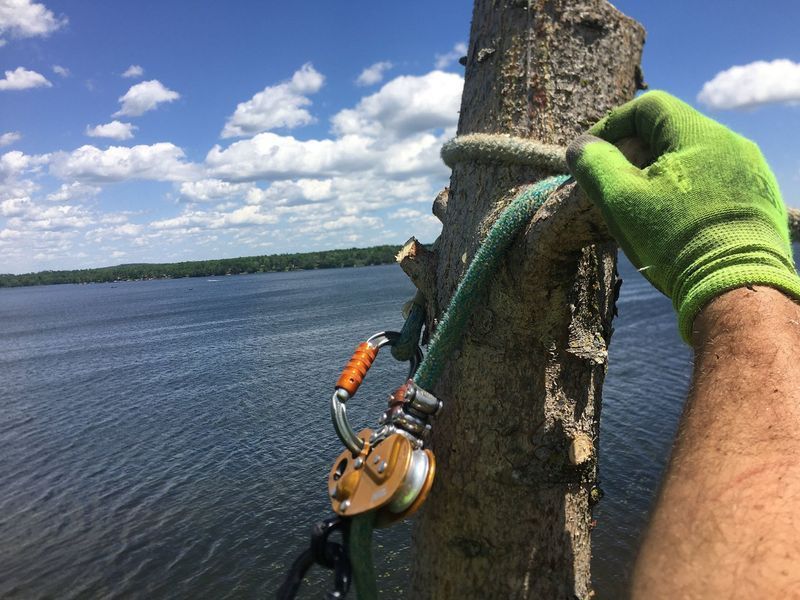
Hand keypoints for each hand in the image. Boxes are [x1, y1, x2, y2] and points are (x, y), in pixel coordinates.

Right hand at [566, 90, 799, 342]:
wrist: (735, 290)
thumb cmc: (675, 242)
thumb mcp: (622, 200)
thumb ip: (595, 164)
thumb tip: (580, 147)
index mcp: (702, 135)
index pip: (649, 107)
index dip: (612, 124)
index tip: (592, 153)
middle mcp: (733, 145)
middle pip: (671, 132)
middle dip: (634, 152)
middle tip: (612, 184)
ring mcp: (750, 173)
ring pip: (692, 158)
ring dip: (659, 173)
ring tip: (639, 206)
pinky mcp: (758, 201)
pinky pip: (713, 181)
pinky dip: (685, 191)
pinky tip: (672, 221)